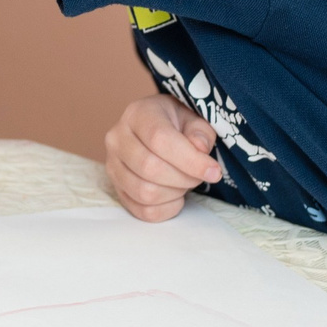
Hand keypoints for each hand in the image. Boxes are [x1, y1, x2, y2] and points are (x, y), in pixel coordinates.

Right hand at [103, 94, 224, 221]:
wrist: (156, 133)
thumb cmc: (178, 126)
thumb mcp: (195, 120)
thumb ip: (201, 133)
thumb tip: (199, 148)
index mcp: (137, 114)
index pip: (159, 139)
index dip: (190, 160)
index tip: (214, 171)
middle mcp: (117, 139)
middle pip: (149, 168)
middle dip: (185, 178)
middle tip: (200, 176)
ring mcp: (112, 166)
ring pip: (145, 193)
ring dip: (175, 193)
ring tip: (185, 182)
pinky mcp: (117, 189)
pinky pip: (143, 211)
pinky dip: (167, 209)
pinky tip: (175, 195)